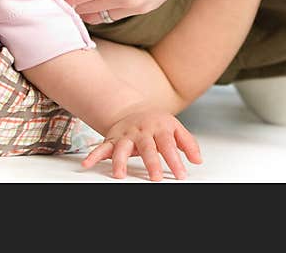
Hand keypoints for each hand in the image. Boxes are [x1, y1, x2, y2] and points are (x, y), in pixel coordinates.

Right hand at [81, 106, 201, 180]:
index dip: (175, 160)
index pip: (169, 145)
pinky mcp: (112, 139)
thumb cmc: (156, 123)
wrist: (133, 109)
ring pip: (121, 148)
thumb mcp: (175, 128)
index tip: (181, 175)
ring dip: (119, 161)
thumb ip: (188, 143)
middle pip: (147, 147)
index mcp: (159, 128)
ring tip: (119, 175)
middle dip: (151, 163)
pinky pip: (102, 147)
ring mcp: (126, 135)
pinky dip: (94, 155)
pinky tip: (87, 164)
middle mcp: (141, 131)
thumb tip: (198, 160)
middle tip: (156, 178)